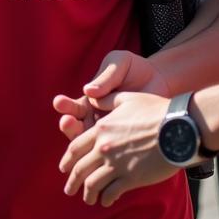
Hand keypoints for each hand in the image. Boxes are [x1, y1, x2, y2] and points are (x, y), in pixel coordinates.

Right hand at [52, 50, 168, 156]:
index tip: (59, 103)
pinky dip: (103, 154)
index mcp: (91, 98)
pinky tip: (103, 154)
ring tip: (80, 135)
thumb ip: (105, 76)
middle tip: (67, 122)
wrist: (159, 78)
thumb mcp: (118, 63)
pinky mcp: (123, 139)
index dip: (65, 106)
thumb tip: (89, 91)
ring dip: (81, 142)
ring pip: (90, 143)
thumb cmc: (134, 68)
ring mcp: (109, 130)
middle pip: (77, 127)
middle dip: (69, 126)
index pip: (74, 106)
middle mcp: (95, 116)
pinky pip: (111, 150)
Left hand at [57, 91, 175, 206]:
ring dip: (88, 193)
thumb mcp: (128, 99)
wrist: (179, 127)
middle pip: (80, 168)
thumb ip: (108, 101)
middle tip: (69, 190)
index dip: (67, 160)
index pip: (76, 147)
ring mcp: (116, 164)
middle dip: (72, 181)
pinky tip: (106, 201)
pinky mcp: (131, 178)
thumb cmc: (156, 110)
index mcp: (101, 128)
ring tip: (88, 199)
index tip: (64, 168)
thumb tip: (94, 99)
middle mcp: (104, 147)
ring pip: (93, 184)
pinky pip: (111, 192)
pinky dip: (106, 198)